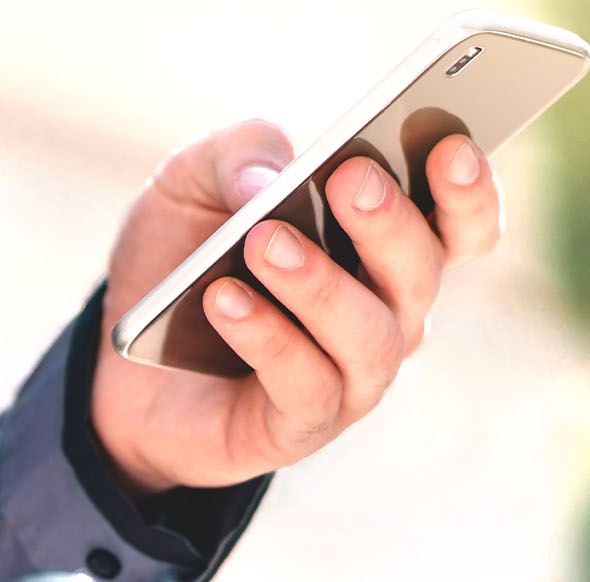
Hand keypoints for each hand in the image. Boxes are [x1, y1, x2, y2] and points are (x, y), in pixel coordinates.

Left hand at [92, 119, 503, 494]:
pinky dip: (267, 337)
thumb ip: (239, 153)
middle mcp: (387, 315)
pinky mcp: (299, 426)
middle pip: (422, 272)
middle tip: (350, 180)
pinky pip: (303, 385)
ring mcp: (350, 378)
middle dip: (391, 224)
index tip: (451, 146)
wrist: (122, 359)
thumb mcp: (194, 180)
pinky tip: (224, 299)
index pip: (460, 224)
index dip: (468, 191)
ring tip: (264, 242)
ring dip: (321, 285)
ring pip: (371, 336)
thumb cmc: (185, 259)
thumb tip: (268, 178)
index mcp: (385, 248)